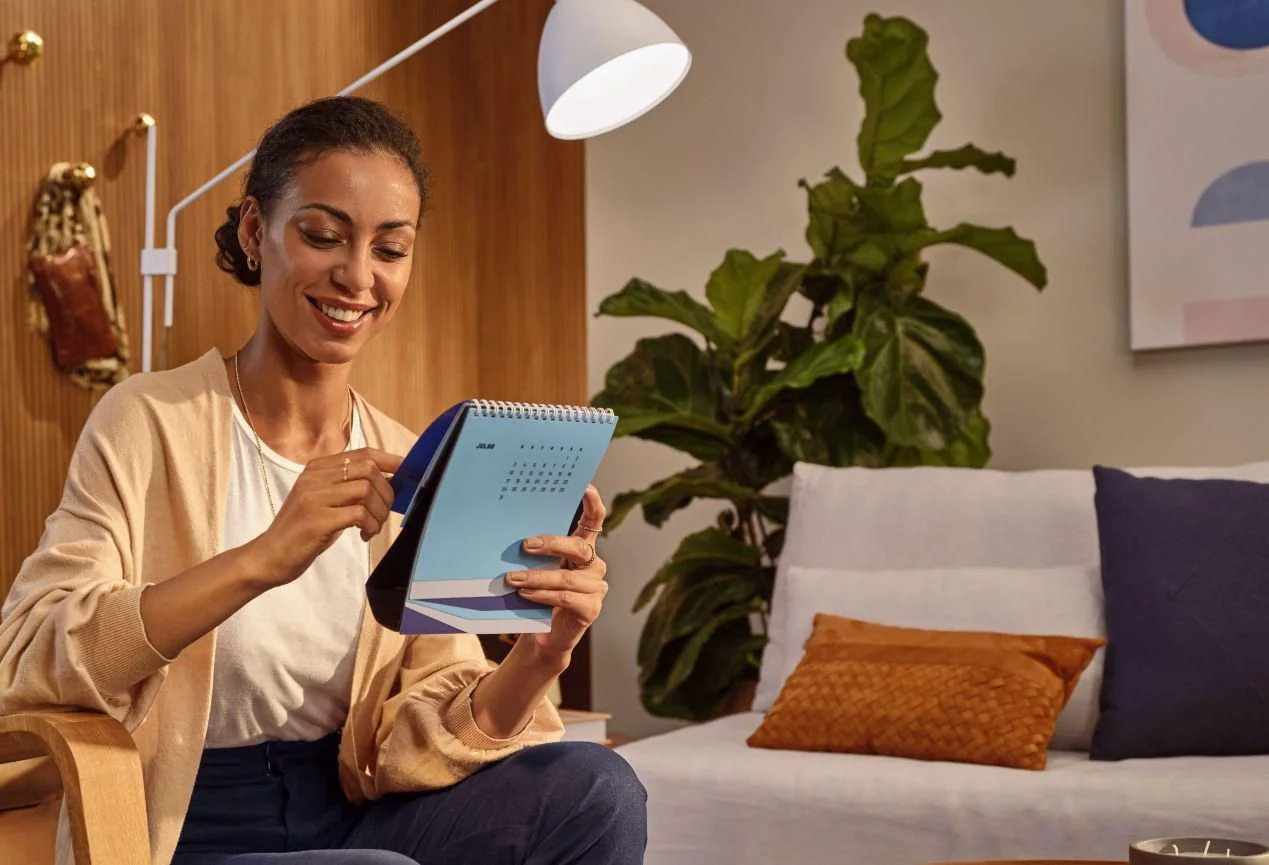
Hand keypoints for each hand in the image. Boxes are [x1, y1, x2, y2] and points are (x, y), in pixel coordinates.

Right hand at [249, 447, 402, 587]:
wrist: (270, 556)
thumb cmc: (303, 530)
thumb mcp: (325, 501)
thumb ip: (348, 487)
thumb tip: (389, 482)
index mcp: (317, 468)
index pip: (363, 453)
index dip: (390, 459)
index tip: (407, 469)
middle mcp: (315, 476)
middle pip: (369, 470)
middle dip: (387, 493)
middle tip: (383, 513)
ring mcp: (314, 496)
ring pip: (366, 490)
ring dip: (379, 512)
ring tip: (372, 527)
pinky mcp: (317, 518)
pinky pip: (359, 513)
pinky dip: (370, 525)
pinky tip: (363, 535)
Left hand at [506, 485, 607, 660]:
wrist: (542, 636)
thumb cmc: (536, 597)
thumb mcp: (534, 569)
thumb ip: (532, 553)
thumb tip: (510, 535)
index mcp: (582, 550)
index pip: (594, 521)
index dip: (593, 504)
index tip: (586, 487)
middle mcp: (594, 566)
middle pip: (578, 547)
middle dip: (551, 543)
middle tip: (525, 545)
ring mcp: (596, 588)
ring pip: (567, 577)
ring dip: (536, 577)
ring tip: (512, 579)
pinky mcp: (591, 609)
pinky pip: (566, 598)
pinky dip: (543, 595)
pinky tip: (526, 595)